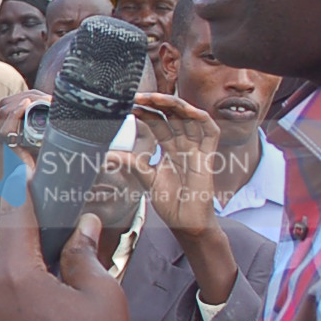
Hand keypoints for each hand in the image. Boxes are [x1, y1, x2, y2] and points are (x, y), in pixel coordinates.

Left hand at [0, 181, 134, 320]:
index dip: (20, 181)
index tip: (21, 160)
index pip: (14, 212)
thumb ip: (85, 254)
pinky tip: (7, 301)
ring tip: (20, 267)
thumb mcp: (104, 298)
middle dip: (2, 225)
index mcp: (16, 276)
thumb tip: (82, 224)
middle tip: (30, 233)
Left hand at [130, 92, 220, 239]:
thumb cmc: (171, 202)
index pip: (158, 123)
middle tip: (139, 97)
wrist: (186, 223)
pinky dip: (202, 119)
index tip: (129, 106)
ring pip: (190, 118)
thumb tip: (110, 154)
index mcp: (169, 148)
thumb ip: (133, 164)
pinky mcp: (208, 157)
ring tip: (156, 98)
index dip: (146, 113)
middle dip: (157, 104)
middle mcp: (183, 145)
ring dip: (175, 105)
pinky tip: (189, 110)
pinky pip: (210, 132)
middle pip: (173, 116)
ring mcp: (196, 150)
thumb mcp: (147, 179)